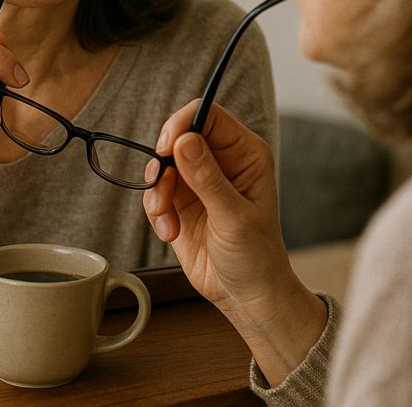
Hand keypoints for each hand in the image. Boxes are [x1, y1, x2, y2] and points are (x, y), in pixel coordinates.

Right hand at [144, 100, 326, 384]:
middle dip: (164, 163)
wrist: (246, 295)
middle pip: (178, 136)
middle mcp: (221, 161)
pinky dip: (156, 211)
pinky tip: (171, 232)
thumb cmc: (256, 256)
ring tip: (167, 219)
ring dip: (157, 191)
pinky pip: (155, 192)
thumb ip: (208, 178)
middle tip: (162, 187)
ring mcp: (198, 182)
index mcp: (244, 153)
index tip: (166, 147)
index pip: (208, 116)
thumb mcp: (234, 217)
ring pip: (162, 165)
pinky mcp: (181, 202)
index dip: (182, 124)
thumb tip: (184, 141)